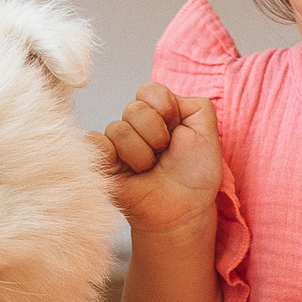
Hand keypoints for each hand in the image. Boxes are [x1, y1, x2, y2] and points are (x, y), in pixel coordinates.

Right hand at [93, 82, 220, 237]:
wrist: (183, 211)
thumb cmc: (195, 176)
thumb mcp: (208, 135)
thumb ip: (198, 107)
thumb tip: (170, 98)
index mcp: (160, 113)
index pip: (149, 91)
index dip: (165, 110)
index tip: (177, 132)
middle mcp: (137, 124)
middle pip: (134, 109)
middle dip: (156, 135)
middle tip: (164, 156)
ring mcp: (118, 143)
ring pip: (118, 129)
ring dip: (140, 155)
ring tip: (148, 170)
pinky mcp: (101, 161)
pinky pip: (93, 142)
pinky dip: (108, 155)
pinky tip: (125, 171)